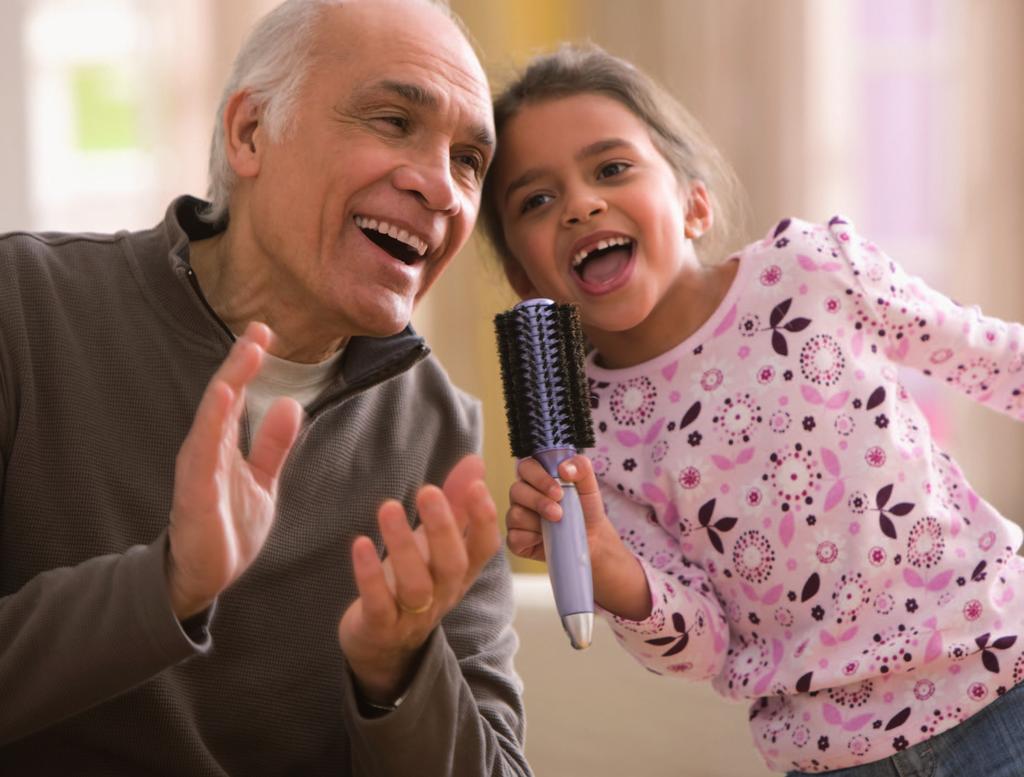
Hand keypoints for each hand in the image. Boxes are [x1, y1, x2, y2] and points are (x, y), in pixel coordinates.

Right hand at [166, 322, 302, 618]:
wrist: (207, 574)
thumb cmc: (229, 524)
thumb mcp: (261, 479)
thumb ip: (272, 444)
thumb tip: (287, 404)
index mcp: (222, 445)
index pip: (236, 395)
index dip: (248, 363)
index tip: (264, 331)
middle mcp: (207, 451)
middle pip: (222, 399)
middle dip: (239, 364)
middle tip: (257, 331)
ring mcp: (199, 472)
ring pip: (211, 422)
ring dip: (226, 389)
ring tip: (242, 358)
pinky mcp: (196, 495)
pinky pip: (204, 457)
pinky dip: (212, 428)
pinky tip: (222, 403)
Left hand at [337, 454, 499, 703]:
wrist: (382, 644)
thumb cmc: (415, 580)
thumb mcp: (436, 543)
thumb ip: (455, 503)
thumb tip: (474, 462)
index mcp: (460, 572)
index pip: (484, 549)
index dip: (484, 520)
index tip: (477, 486)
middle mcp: (443, 594)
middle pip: (452, 565)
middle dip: (443, 527)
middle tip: (428, 490)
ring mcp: (413, 615)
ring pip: (416, 585)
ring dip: (403, 546)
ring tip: (389, 508)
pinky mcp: (381, 627)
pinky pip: (378, 603)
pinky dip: (369, 575)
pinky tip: (360, 543)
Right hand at [506, 454, 652, 620]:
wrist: (591, 538)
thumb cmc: (585, 508)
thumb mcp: (589, 485)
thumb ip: (581, 467)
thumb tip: (564, 468)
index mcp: (536, 477)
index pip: (526, 467)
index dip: (538, 477)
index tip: (558, 491)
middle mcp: (523, 495)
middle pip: (516, 491)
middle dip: (539, 502)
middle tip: (559, 513)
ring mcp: (517, 517)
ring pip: (514, 514)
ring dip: (536, 521)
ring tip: (556, 525)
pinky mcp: (517, 539)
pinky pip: (514, 537)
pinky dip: (530, 539)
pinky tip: (544, 538)